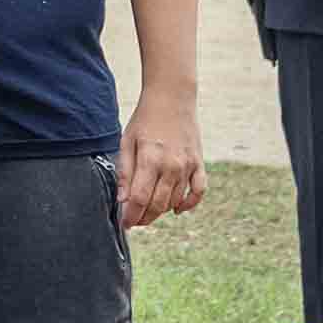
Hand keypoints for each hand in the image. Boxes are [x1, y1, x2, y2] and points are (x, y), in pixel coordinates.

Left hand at [116, 85, 205, 228]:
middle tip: (135, 220)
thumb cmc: (145, 119)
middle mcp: (171, 166)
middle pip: (157, 205)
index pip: (139, 199)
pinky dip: (189, 204)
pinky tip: (177, 209)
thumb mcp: (127, 142)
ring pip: (175, 201)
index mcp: (150, 159)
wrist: (172, 98)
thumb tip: (123, 201)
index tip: (125, 224)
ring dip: (161, 211)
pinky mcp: (199, 163)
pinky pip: (199, 191)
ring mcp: (188, 165)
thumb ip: (124, 173)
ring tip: (149, 211)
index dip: (131, 216)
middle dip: (144, 218)